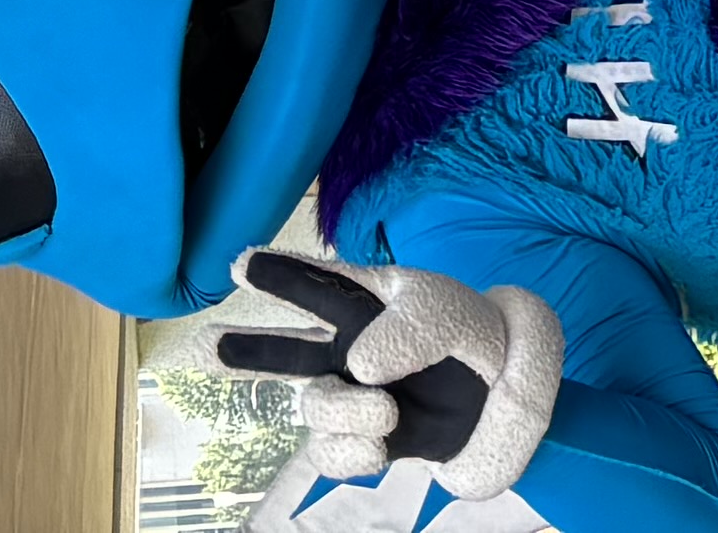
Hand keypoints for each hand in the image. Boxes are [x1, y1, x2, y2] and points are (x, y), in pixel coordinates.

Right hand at [216, 249, 568, 494]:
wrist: (514, 403)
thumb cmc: (480, 336)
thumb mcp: (452, 313)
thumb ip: (408, 328)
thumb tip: (356, 366)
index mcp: (369, 301)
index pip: (318, 282)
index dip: (280, 273)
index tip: (242, 262)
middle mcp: (351, 349)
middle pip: (287, 348)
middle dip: (245, 349)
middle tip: (203, 347)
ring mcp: (356, 398)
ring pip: (313, 407)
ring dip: (343, 413)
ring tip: (385, 412)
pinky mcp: (368, 444)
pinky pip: (333, 453)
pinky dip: (353, 453)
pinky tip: (380, 445)